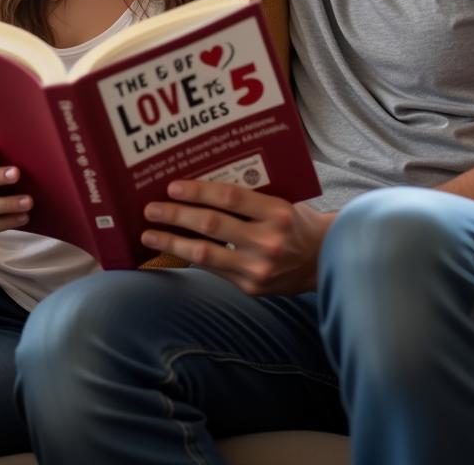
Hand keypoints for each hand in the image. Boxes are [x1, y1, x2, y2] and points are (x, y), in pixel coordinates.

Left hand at [142, 180, 333, 295]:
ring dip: (172, 242)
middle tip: (151, 209)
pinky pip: (213, 270)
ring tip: (149, 234)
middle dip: (176, 216)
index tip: (172, 187)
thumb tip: (203, 185)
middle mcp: (267, 241)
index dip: (198, 191)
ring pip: (204, 254)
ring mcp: (258, 268)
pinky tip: (172, 249)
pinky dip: (190, 258)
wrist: (325, 261)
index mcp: (277, 212)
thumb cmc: (297, 223)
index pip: (230, 197)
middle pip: (211, 225)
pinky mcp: (251, 288)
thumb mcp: (282, 202)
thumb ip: (251, 196)